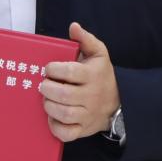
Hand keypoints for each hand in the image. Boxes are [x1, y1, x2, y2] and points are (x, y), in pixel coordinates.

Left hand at [41, 22, 120, 141]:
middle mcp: (91, 95)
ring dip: (49, 106)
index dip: (54, 69)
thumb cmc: (101, 75)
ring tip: (46, 98)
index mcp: (92, 75)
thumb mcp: (99, 54)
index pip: (70, 71)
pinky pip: (67, 133)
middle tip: (43, 85)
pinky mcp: (83, 129)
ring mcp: (87, 114)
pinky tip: (52, 117)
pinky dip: (56, 127)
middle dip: (47, 88)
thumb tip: (73, 27)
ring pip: (64, 114)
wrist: (118, 101)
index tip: (49, 68)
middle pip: (63, 94)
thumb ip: (86, 39)